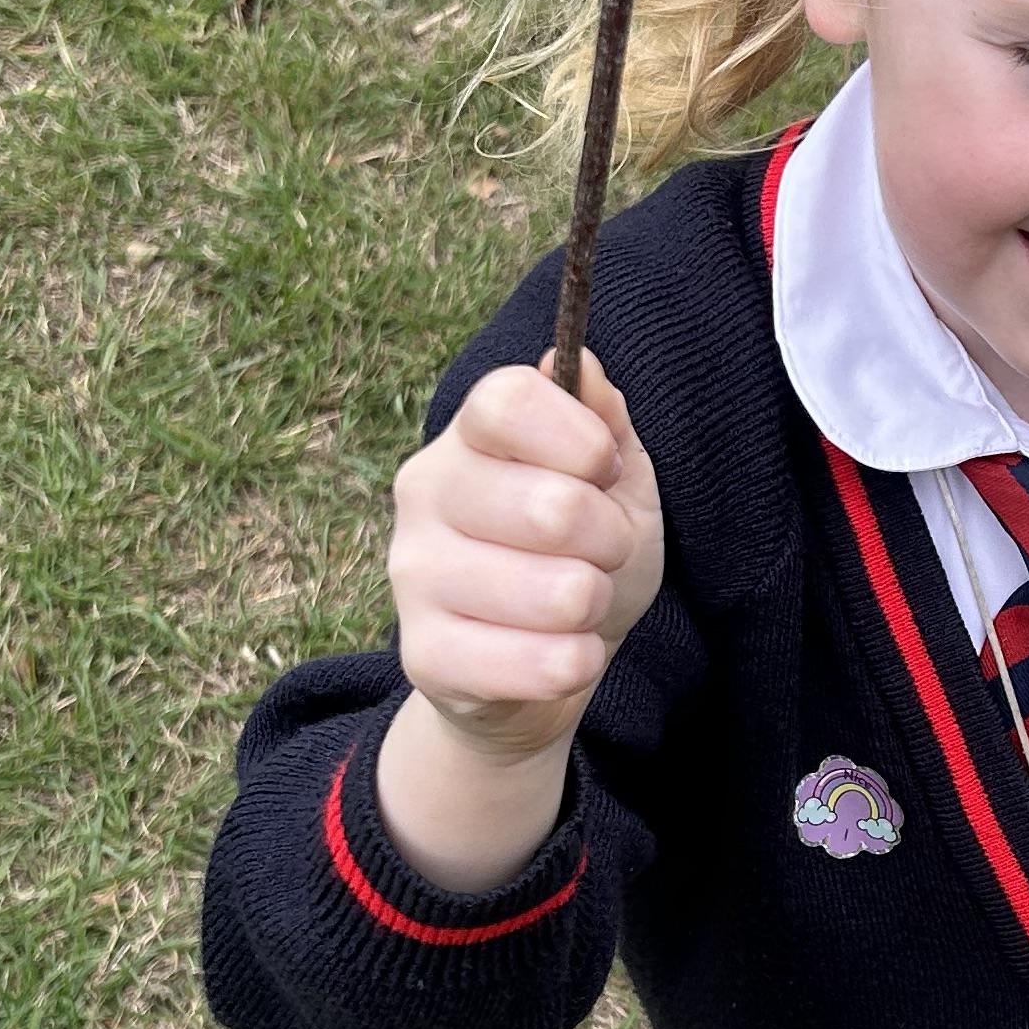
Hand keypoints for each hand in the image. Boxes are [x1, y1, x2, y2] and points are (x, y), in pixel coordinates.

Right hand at [386, 351, 664, 767]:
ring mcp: (413, 575)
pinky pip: (540, 665)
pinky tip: (563, 655)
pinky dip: (577, 664)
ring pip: (559, 594)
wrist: (543, 663)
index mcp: (468, 437)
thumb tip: (577, 363)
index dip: (580, 439)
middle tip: (601, 553)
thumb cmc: (579, 555)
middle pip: (552, 507)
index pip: (508, 401)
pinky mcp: (423, 656)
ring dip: (595, 606)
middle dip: (610, 539)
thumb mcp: (615, 481)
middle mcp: (424, 493)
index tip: (604, 469)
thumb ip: (602, 420)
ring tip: (576, 605)